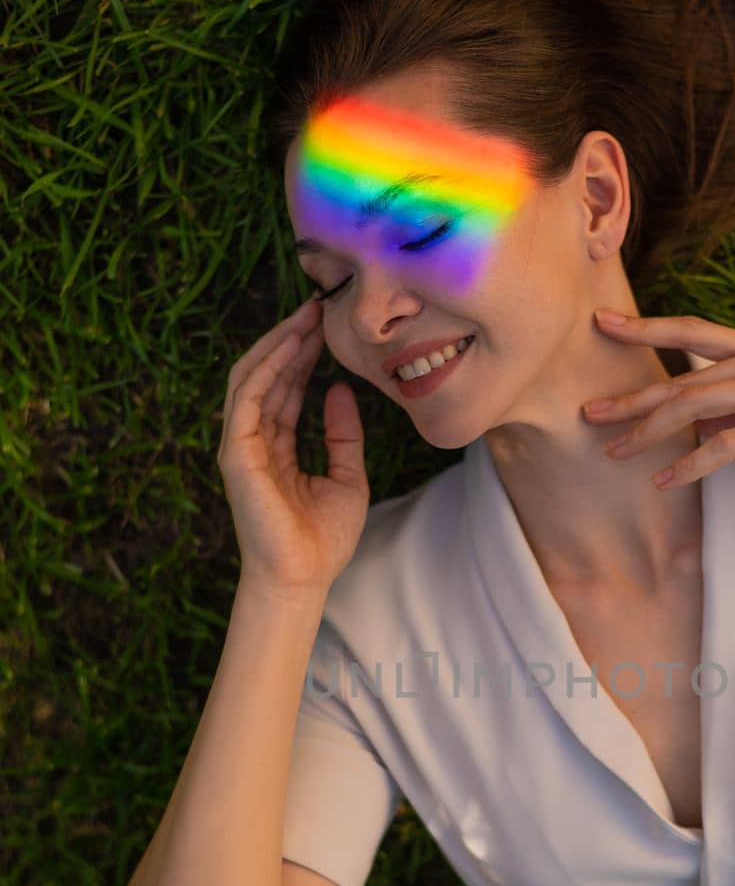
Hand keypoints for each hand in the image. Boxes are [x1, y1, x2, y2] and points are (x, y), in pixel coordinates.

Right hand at [217, 297, 369, 593]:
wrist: (304, 578)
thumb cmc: (323, 540)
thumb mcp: (348, 476)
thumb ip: (343, 434)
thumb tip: (339, 390)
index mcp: (277, 448)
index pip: (285, 389)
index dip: (304, 355)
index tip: (327, 326)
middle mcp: (254, 442)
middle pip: (267, 376)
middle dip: (292, 339)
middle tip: (318, 307)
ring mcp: (241, 446)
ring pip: (253, 377)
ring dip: (278, 344)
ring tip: (306, 316)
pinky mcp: (236, 453)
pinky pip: (248, 397)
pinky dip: (267, 367)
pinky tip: (292, 345)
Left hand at [586, 310, 734, 487]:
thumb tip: (702, 420)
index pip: (693, 331)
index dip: (646, 326)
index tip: (603, 323)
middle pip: (682, 376)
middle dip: (631, 396)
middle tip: (587, 412)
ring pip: (697, 406)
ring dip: (649, 431)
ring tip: (612, 451)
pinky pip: (728, 445)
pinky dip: (692, 465)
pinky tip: (665, 481)